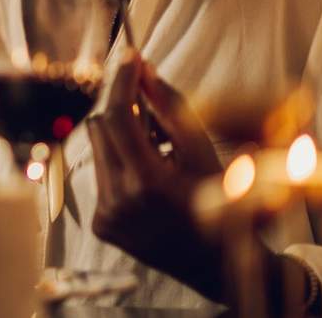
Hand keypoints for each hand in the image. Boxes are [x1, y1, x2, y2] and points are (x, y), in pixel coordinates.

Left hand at [84, 52, 230, 299]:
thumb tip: (144, 70)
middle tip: (147, 98)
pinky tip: (150, 175)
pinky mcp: (101, 225)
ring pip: (98, 151)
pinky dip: (121, 165)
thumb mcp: (205, 153)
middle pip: (101, 128)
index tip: (130, 57)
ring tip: (158, 147)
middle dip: (122, 107)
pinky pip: (100, 177)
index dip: (122, 83)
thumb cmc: (223, 207)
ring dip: (122, 138)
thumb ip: (172, 109)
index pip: (118, 117)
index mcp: (149, 184)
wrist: (217, 265)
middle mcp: (120, 201)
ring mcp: (107, 216)